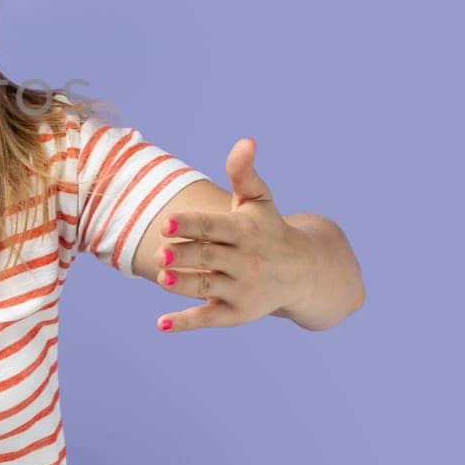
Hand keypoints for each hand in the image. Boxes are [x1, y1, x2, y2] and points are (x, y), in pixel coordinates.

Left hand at [153, 138, 315, 332]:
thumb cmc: (268, 229)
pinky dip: (186, 322)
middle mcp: (244, 261)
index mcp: (244, 231)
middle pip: (207, 258)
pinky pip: (209, 318)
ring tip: (161, 278)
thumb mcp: (259, 200)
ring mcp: (241, 289)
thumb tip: (245, 141)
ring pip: (206, 288)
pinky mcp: (237, 313)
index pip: (212, 227)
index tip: (166, 224)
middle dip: (184, 257)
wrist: (304, 272)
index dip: (189, 225)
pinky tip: (161, 324)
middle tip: (160, 254)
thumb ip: (244, 173)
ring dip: (183, 286)